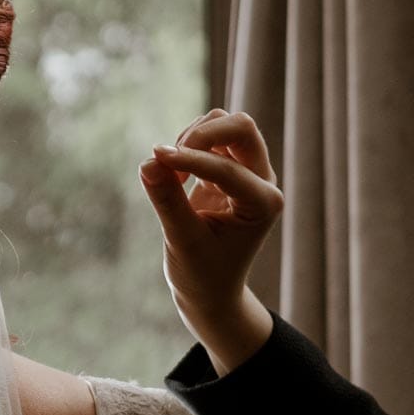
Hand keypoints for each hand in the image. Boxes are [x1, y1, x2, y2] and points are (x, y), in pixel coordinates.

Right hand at [139, 109, 283, 372]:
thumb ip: (167, 200)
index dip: (190, 160)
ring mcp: (248, 172)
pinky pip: (210, 135)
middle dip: (202, 135)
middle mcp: (263, 182)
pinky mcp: (228, 168)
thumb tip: (149, 162)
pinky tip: (173, 173)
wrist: (210, 290)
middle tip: (168, 157)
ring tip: (170, 171)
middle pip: (241, 128)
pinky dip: (186, 143)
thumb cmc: (201, 273)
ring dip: (192, 137)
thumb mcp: (181, 241)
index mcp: (264, 204)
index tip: (155, 159)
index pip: (229, 169)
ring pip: (224, 124)